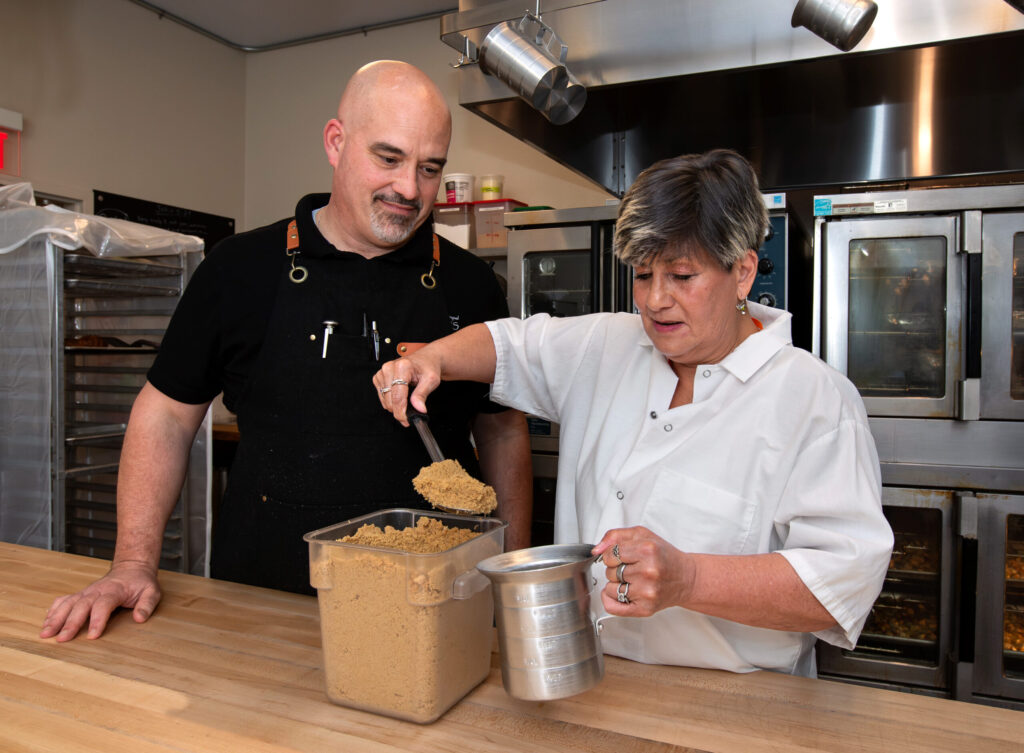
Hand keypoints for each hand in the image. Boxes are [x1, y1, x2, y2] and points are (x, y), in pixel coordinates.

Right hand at [39, 561, 161, 640]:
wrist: (131, 568)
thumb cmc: (141, 583)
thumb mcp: (152, 592)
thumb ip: (147, 604)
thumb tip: (140, 619)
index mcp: (114, 590)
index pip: (103, 605)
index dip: (97, 620)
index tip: (92, 636)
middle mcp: (96, 590)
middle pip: (81, 606)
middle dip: (70, 623)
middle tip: (61, 639)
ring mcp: (86, 592)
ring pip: (68, 603)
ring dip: (56, 618)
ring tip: (45, 633)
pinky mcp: (80, 594)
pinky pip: (63, 600)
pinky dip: (53, 611)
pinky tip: (46, 622)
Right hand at [372, 350, 442, 425]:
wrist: (425, 359)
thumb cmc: (428, 367)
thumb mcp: (431, 380)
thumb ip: (422, 394)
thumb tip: (419, 409)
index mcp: (402, 367)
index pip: (398, 396)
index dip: (401, 411)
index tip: (406, 421)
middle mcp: (389, 367)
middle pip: (389, 399)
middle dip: (398, 411)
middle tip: (409, 415)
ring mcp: (382, 372)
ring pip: (384, 399)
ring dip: (394, 406)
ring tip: (406, 403)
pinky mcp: (379, 376)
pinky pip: (381, 395)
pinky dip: (389, 400)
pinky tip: (399, 396)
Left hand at [592, 527, 693, 617]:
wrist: (687, 578)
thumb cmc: (665, 556)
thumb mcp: (642, 535)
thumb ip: (615, 536)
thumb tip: (596, 550)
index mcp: (647, 550)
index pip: (609, 555)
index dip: (612, 555)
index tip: (621, 556)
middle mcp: (648, 572)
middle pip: (610, 572)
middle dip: (616, 569)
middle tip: (633, 568)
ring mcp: (647, 592)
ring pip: (610, 589)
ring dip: (616, 584)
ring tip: (633, 580)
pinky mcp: (645, 608)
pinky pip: (613, 607)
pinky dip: (610, 600)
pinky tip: (620, 593)